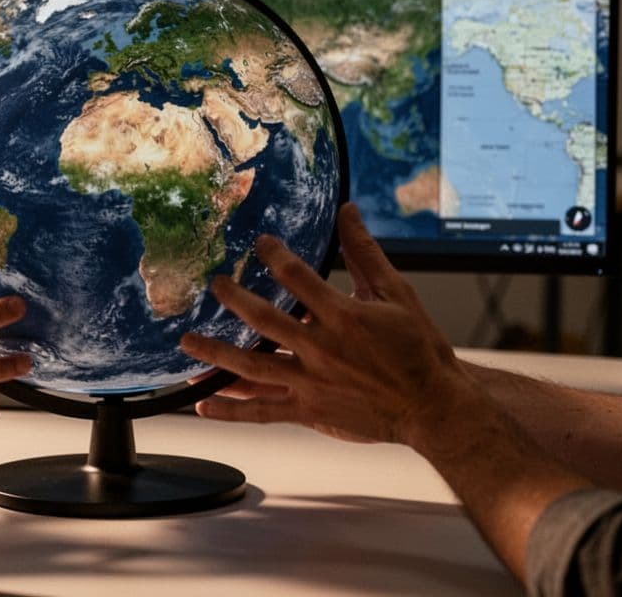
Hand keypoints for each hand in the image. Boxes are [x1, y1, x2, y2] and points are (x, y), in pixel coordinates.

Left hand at [180, 202, 472, 448]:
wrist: (433, 405)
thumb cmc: (419, 348)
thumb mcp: (397, 293)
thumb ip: (366, 252)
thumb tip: (347, 211)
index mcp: (343, 316)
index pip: (298, 277)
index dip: (275, 256)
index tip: (260, 243)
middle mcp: (321, 348)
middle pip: (265, 321)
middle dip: (235, 300)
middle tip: (214, 285)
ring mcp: (311, 383)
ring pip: (252, 367)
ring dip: (216, 353)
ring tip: (187, 342)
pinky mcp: (309, 411)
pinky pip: (262, 411)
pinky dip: (231, 410)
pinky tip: (203, 404)